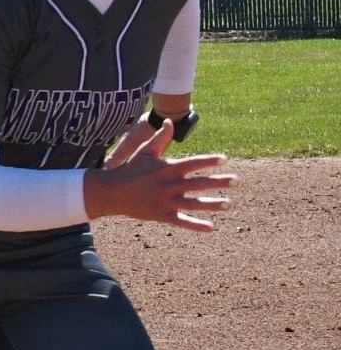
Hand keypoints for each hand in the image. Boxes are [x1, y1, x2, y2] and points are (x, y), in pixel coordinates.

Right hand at [84, 124, 235, 231]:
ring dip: (212, 204)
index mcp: (167, 169)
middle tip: (237, 181)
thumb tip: (171, 122)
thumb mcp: (145, 152)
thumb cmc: (130, 170)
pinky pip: (181, 221)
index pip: (193, 163)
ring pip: (193, 204)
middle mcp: (169, 185)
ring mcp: (166, 202)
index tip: (225, 160)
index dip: (209, 161)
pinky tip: (210, 228)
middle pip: (198, 184)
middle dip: (219, 182)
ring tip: (229, 204)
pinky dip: (196, 225)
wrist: (112, 193)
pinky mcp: (161, 215)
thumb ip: (161, 138)